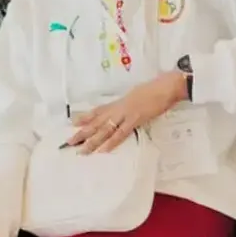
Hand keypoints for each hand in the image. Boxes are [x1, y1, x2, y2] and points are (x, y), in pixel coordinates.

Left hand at [67, 72, 187, 153]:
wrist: (166, 86)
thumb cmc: (155, 88)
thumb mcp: (138, 94)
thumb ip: (130, 102)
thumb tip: (127, 108)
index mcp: (120, 102)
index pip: (99, 110)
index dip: (86, 117)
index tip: (74, 122)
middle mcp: (119, 108)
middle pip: (97, 122)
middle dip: (83, 132)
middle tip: (69, 142)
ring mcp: (126, 114)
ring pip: (105, 129)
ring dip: (93, 141)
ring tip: (82, 150)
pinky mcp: (135, 119)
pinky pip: (121, 133)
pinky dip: (111, 142)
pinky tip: (103, 150)